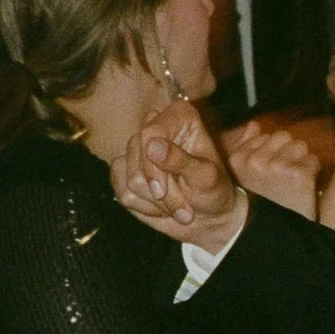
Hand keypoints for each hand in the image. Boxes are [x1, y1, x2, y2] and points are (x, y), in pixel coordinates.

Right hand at [110, 100, 248, 251]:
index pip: (150, 132)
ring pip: (128, 177)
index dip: (152, 165)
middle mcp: (156, 127)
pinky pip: (120, 189)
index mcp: (180, 117)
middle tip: (183, 209)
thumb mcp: (205, 177)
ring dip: (154, 201)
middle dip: (159, 190)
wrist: (208, 216)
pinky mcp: (125, 168)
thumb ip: (181, 160)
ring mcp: (138, 148)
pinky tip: (161, 206)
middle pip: (137, 156)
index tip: (161, 192)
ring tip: (177, 206)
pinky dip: (142, 205)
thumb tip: (152, 145)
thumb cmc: (214, 191)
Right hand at [225, 120, 318, 219]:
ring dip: (301, 161)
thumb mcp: (245, 178)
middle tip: (285, 177)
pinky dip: (313, 172)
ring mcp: (277, 166)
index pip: (265, 136)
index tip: (272, 172)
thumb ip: (246, 149)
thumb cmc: (264, 205)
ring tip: (293, 181)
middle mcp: (255, 161)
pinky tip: (304, 187)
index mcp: (238, 160)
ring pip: (300, 145)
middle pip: (283, 136)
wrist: (278, 235)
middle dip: (288, 153)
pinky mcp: (298, 174)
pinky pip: (313, 160)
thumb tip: (254, 124)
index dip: (274, 152)